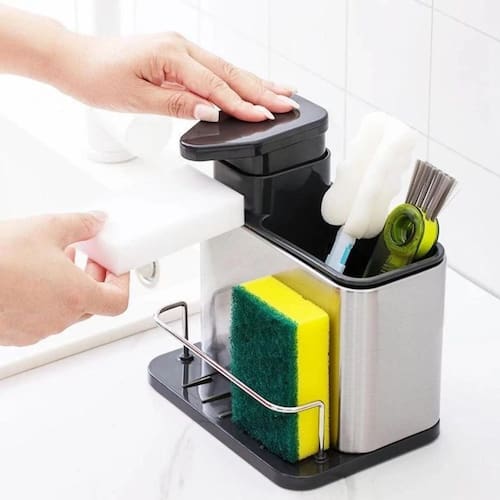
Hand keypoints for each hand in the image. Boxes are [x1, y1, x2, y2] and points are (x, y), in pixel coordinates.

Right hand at [0, 212, 128, 346]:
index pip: (118, 301)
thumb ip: (82, 224)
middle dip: (95, 279)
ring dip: (69, 287)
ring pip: (66, 311)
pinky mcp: (15, 333)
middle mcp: (59, 318)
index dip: (122, 283)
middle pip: (94, 305)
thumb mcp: (47, 228)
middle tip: (87, 258)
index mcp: (76, 296)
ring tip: (54, 261)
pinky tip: (31, 277)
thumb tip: (98, 221)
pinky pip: (41, 317)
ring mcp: (36, 329)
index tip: (115, 267)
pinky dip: (46, 299)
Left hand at [55, 31, 298, 121]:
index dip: (242, 105)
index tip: (265, 117)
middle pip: (230, 73)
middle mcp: (180, 47)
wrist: (75, 60)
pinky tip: (249, 84)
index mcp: (171, 55)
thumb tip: (212, 112)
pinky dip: (235, 79)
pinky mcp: (178, 56)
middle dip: (262, 90)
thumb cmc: (99, 77)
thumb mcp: (139, 99)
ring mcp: (181, 49)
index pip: (216, 87)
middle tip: (289, 103)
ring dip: (255, 82)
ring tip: (282, 92)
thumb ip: (179, 105)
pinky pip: (214, 69)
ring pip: (226, 69)